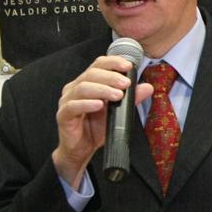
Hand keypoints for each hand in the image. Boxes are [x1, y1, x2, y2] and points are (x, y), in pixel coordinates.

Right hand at [51, 56, 152, 187]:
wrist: (82, 149)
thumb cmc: (96, 127)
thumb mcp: (118, 111)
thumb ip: (131, 98)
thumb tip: (148, 87)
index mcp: (87, 82)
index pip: (98, 65)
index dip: (113, 62)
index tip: (129, 66)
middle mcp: (75, 88)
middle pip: (91, 74)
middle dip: (111, 77)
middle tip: (126, 84)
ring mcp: (67, 101)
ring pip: (82, 88)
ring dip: (102, 89)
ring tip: (118, 95)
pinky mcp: (63, 115)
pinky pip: (73, 106)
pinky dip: (87, 104)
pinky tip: (99, 105)